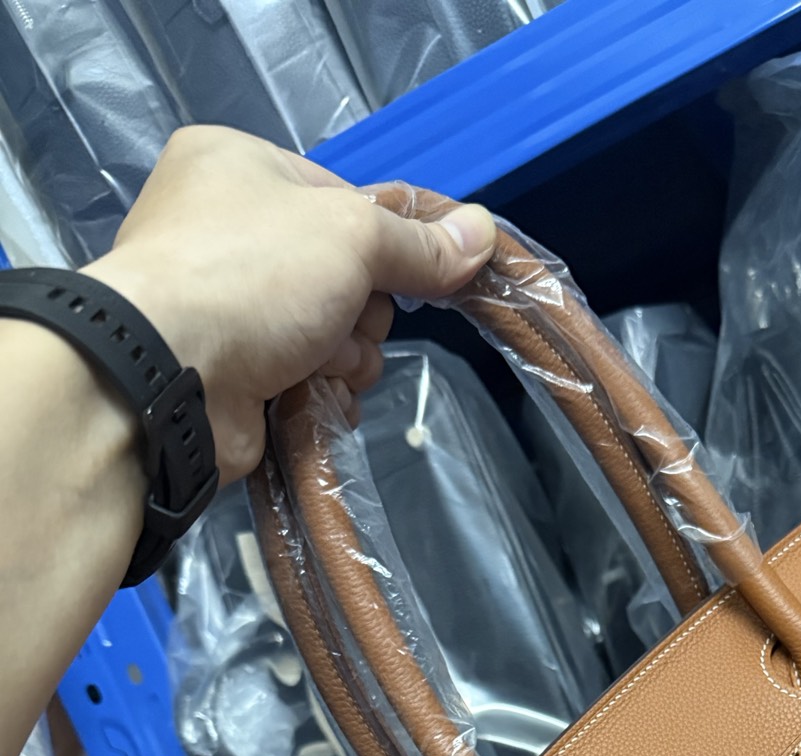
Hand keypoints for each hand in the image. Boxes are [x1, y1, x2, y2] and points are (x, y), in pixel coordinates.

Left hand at [85, 126, 495, 486]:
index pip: (341, 198)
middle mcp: (225, 228)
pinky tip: (312, 398)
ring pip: (333, 332)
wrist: (171, 374)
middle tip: (342, 321)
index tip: (410, 269)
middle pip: (345, 273)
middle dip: (361, 311)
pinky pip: (306, 378)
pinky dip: (321, 393)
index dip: (381, 239)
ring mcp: (226, 304)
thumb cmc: (255, 275)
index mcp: (238, 166)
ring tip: (318, 365)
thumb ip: (419, 243)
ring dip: (345, 357)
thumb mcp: (352, 236)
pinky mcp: (232, 371)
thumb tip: (483, 231)